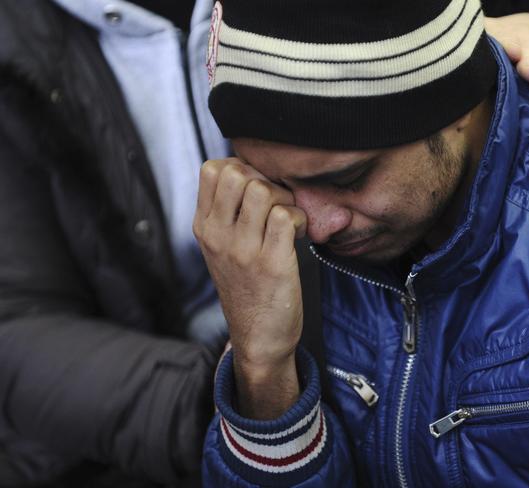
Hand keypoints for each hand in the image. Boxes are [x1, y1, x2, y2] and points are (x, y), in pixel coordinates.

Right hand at [194, 158, 306, 418]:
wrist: (258, 337)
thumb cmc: (246, 286)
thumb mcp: (221, 248)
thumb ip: (227, 211)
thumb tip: (251, 170)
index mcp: (204, 227)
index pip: (212, 169)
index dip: (242, 168)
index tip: (257, 189)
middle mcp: (218, 236)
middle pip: (237, 173)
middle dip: (264, 180)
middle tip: (275, 204)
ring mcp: (242, 250)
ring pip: (262, 191)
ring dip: (284, 200)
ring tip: (286, 221)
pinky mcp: (271, 263)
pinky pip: (286, 216)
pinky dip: (298, 220)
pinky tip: (296, 236)